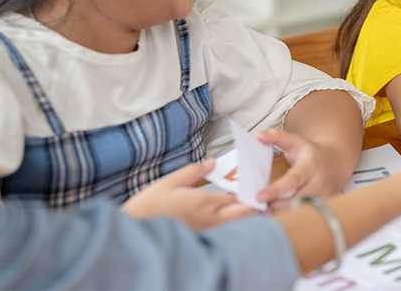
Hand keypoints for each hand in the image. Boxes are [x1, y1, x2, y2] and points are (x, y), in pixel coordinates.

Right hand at [122, 159, 255, 228]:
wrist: (136, 232)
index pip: (238, 195)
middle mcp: (211, 219)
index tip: (257, 179)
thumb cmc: (150, 206)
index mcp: (205, 202)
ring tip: (255, 201)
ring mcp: (208, 231)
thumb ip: (193, 172)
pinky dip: (235, 222)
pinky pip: (226, 230)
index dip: (250, 188)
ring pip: (237, 224)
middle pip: (244, 213)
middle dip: (256, 204)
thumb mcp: (169, 182)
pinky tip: (233, 213)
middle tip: (264, 194)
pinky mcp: (202, 237)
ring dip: (247, 213)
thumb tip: (212, 162)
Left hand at [253, 128, 343, 210]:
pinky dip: (294, 219)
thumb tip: (257, 135)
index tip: (259, 197)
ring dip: (284, 215)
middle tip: (259, 209)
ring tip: (266, 214)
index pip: (293, 180)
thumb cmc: (311, 152)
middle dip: (277, 207)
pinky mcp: (327, 207)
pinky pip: (308, 216)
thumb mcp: (295, 141)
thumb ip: (276, 137)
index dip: (276, 189)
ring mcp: (325, 197)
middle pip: (297, 201)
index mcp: (310, 166)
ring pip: (303, 212)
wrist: (338, 161)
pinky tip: (281, 220)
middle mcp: (319, 183)